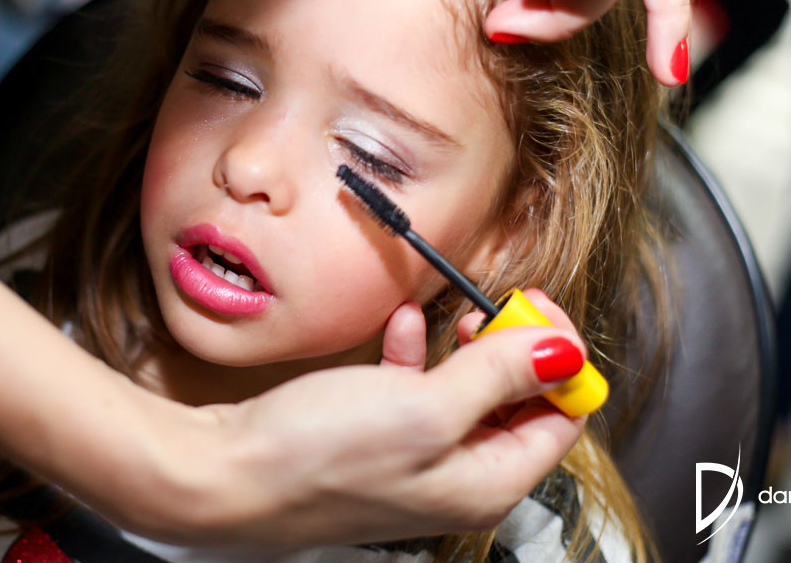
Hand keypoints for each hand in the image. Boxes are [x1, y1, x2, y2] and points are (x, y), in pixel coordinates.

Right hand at [180, 302, 585, 544]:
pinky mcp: (378, 443)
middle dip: (515, 350)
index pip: (560, 419)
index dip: (556, 359)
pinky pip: (419, 392)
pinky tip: (401, 329)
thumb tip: (564, 354)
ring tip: (454, 315)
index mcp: (486, 483)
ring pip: (469, 393)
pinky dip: (418, 356)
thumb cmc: (317, 456)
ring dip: (467, 349)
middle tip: (498, 306)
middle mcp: (458, 479)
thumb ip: (500, 376)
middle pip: (518, 404)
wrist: (226, 473)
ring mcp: (417, 461)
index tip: (536, 311)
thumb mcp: (426, 407)